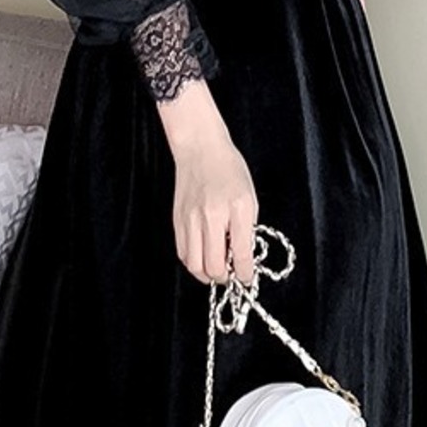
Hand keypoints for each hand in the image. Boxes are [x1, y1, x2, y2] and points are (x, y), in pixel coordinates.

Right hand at [170, 134, 257, 285]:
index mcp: (237, 209)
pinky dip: (193, 262)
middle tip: (231, 275)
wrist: (200, 148)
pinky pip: (182, 253)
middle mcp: (212, 216)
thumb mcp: (249, 197)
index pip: (242, 254)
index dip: (245, 273)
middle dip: (225, 278)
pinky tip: (202, 257)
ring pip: (194, 265)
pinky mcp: (177, 220)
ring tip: (216, 270)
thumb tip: (243, 257)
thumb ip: (247, 228)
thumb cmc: (228, 169)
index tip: (247, 277)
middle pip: (214, 266)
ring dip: (206, 274)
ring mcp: (191, 220)